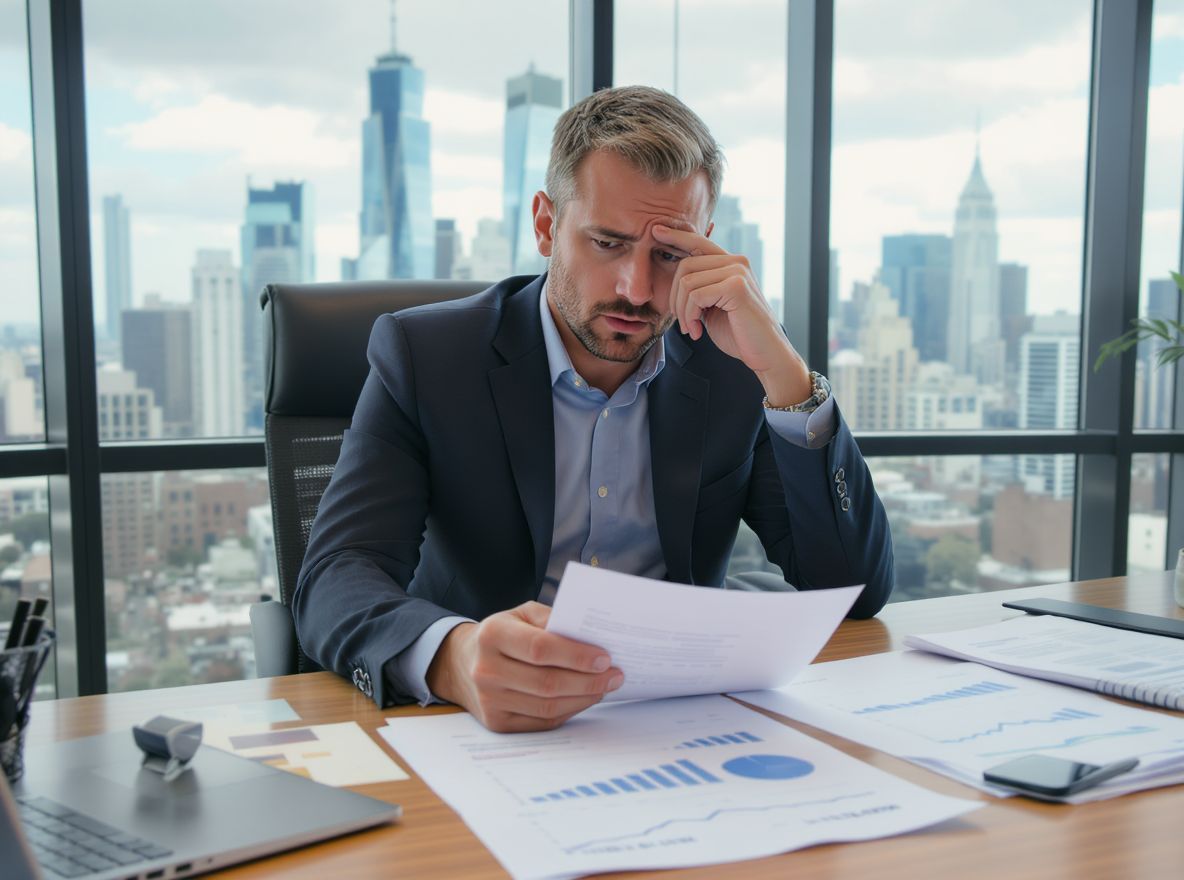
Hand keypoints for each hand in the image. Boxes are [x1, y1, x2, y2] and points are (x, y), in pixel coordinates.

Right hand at [426, 601, 623, 732]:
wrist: (463, 663)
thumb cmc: (503, 633)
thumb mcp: (521, 614)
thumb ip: (553, 620)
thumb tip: (591, 638)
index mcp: (493, 635)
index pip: (540, 649)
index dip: (576, 655)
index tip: (604, 657)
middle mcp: (487, 670)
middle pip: (548, 683)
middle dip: (589, 681)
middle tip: (615, 674)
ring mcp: (490, 701)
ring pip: (548, 706)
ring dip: (584, 697)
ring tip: (606, 686)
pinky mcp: (498, 723)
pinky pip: (543, 721)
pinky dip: (570, 710)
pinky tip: (585, 697)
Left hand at [652, 224, 811, 406]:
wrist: (764, 354)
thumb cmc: (738, 333)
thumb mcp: (713, 307)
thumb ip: (700, 289)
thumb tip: (676, 279)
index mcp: (732, 264)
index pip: (699, 242)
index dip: (676, 236)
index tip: (656, 231)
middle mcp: (737, 262)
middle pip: (685, 265)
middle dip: (675, 298)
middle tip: (683, 323)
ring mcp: (738, 272)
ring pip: (687, 282)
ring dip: (682, 312)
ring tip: (691, 329)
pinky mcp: (736, 287)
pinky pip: (695, 295)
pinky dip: (690, 316)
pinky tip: (698, 331)